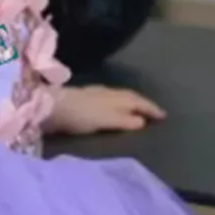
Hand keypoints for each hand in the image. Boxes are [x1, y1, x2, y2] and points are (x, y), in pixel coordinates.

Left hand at [49, 85, 166, 135]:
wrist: (50, 107)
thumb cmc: (81, 114)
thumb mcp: (106, 119)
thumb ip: (124, 120)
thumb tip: (142, 121)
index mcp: (117, 97)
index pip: (139, 102)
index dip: (151, 109)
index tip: (164, 116)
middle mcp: (108, 92)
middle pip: (130, 97)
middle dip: (143, 104)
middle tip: (154, 113)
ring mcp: (95, 94)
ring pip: (119, 97)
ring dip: (130, 104)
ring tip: (137, 111)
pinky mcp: (84, 99)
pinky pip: (108, 100)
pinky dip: (117, 104)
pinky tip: (113, 109)